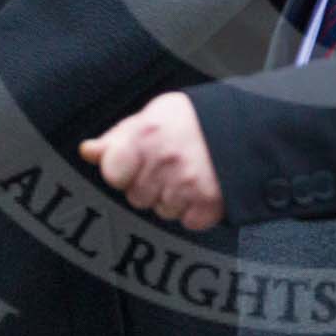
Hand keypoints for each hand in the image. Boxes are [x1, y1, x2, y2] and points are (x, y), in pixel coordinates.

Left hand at [80, 93, 223, 229]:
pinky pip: (187, 221)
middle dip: (149, 184)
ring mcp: (187, 185)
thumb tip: (88, 151)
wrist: (247, 126)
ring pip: (162, 211)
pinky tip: (202, 186)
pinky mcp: (209, 204)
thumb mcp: (153, 115)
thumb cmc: (195, 119)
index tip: (135, 163)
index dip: (122, 171)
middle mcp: (165, 161)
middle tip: (170, 164)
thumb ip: (117, 136)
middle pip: (137, 197)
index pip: (113, 173)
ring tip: (189, 172)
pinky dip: (195, 209)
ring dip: (173, 197)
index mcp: (147, 135)